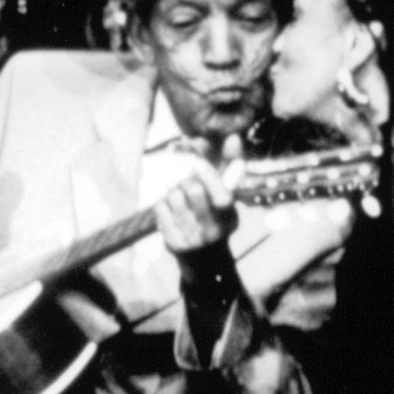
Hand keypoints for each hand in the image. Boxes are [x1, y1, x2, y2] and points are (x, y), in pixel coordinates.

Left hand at [155, 134, 241, 256]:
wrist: (204, 256)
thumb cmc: (215, 213)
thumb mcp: (227, 192)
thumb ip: (229, 163)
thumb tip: (233, 137)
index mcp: (228, 213)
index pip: (218, 186)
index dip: (205, 168)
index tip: (195, 158)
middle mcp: (212, 228)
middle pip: (193, 188)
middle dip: (186, 177)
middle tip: (184, 176)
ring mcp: (192, 237)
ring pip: (174, 196)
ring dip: (172, 187)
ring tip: (177, 190)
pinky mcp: (173, 242)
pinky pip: (160, 208)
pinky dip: (162, 200)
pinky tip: (169, 204)